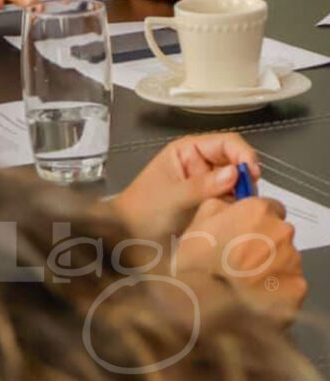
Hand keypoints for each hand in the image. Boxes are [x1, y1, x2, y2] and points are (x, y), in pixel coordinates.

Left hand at [113, 132, 260, 236]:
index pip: (225, 142)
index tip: (253, 174)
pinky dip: (239, 213)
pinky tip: (240, 224)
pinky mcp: (212, 209)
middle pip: (236, 163)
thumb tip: (235, 173)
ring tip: (246, 215)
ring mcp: (208, 188)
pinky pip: (233, 206)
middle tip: (251, 202)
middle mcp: (202, 166)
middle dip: (247, 179)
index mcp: (188, 152)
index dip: (242, 154)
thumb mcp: (172, 196)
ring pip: (238, 187)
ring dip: (245, 198)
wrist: (128, 238)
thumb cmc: (144, 210)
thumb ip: (202, 185)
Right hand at [175, 197, 305, 316]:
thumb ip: (224, 202)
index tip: (244, 231)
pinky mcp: (297, 288)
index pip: (270, 206)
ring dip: (271, 263)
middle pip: (279, 232)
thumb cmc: (200, 259)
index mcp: (258, 210)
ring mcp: (292, 261)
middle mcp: (281, 231)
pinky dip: (277, 286)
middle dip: (264, 240)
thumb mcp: (200, 217)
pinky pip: (290, 282)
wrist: (206, 302)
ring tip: (246, 278)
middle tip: (241, 256)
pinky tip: (256, 292)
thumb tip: (236, 201)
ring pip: (286, 257)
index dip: (256, 219)